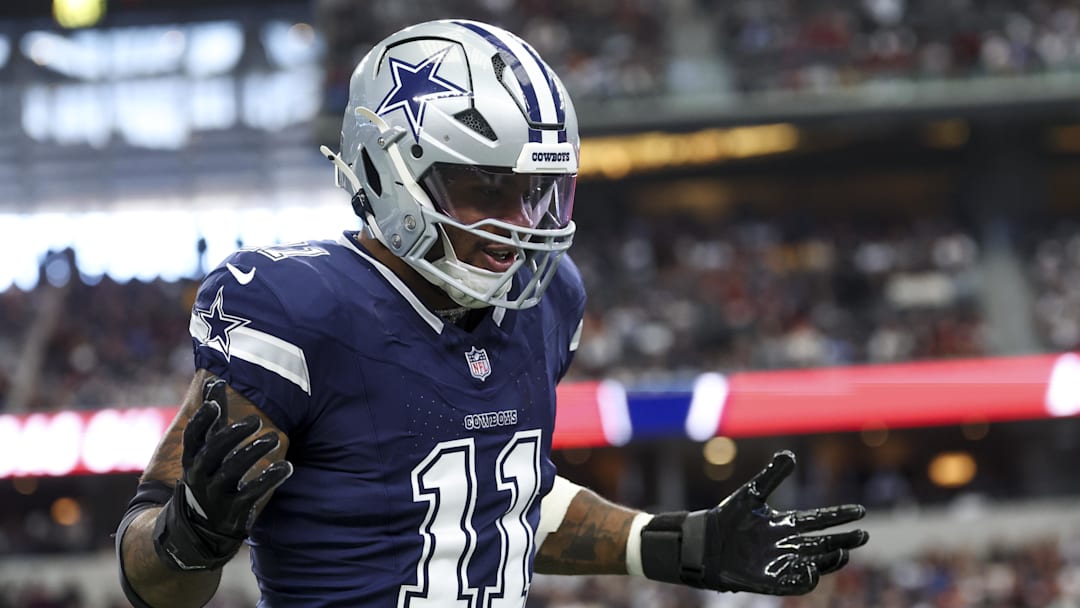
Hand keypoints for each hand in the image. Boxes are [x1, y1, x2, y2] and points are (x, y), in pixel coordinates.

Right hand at [153, 378, 293, 570]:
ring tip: (274, 438)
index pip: (193, 436)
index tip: (214, 404)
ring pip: (231, 471)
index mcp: (193, 457)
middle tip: (256, 420)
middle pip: (212, 452)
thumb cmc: (208, 474)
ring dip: (253, 452)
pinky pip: (252, 493)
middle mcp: (200, 475)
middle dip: (232, 435)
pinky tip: (287, 467)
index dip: (202, 420)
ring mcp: (215, 494)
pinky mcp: (233, 510)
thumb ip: (213, 417)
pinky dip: (269, 479)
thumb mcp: (207, 448)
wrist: (199, 527)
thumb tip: (214, 380)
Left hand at [640, 450, 867, 594]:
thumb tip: (790, 455)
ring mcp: (780, 563)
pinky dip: (804, 579)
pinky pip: (792, 583)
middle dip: (844, 540)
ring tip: (843, 553)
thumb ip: (771, 476)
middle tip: (863, 536)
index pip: (819, 520)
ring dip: (829, 560)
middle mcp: (788, 545)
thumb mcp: (751, 494)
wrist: (703, 541)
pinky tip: (813, 571)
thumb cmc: (726, 518)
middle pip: (823, 543)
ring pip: (814, 563)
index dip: (839, 516)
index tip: (860, 511)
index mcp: (786, 524)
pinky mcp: (769, 580)